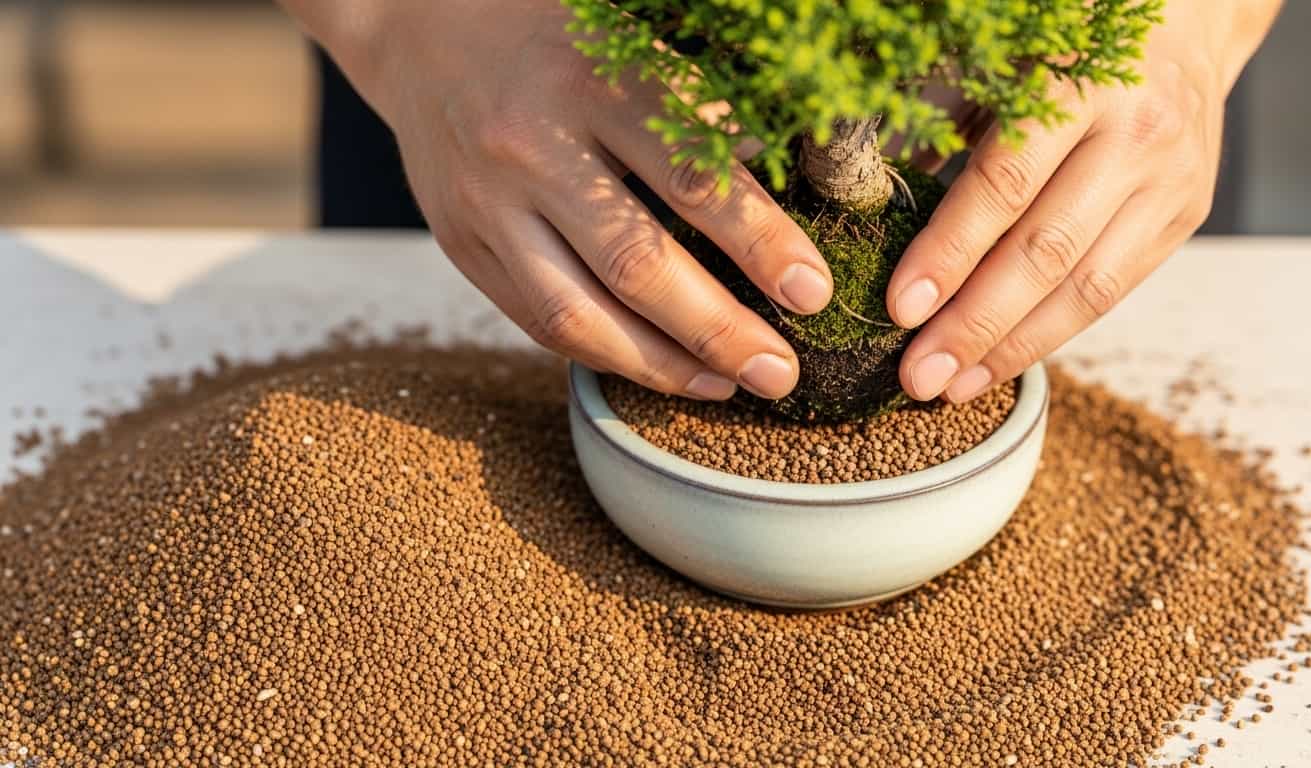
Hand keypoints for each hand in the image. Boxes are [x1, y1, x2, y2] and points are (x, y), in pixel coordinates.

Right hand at [280, 0, 834, 400]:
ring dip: (662, 366)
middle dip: (719, 330)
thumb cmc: (555, 36)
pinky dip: (605, 358)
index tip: (812, 292)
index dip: (759, 244)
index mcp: (592, 84)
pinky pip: (538, 324)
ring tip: (727, 388)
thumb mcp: (632, 45)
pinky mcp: (462, 248)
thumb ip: (699, 112)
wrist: (422, 31)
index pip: (689, 180)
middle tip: (781, 373)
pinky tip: (661, 372)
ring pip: (579, 315)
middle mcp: (532, 150)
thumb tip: (788, 187)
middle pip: (636, 265)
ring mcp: (487, 207)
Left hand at [885, 0, 1280, 402]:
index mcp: (1080, 85)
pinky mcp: (1184, 219)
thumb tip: (876, 219)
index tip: (901, 307)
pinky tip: (1000, 363)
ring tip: (952, 387)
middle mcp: (1136, 136)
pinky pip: (1110, 294)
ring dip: (1011, 349)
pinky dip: (1050, 335)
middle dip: (975, 324)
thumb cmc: (1068, 48)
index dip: (950, 253)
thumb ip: (950, 138)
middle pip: (1046, 252)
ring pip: (1086, 289)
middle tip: (918, 376)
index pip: (1005, 185)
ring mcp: (1170, 182)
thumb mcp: (1004, 69)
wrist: (1185, 25)